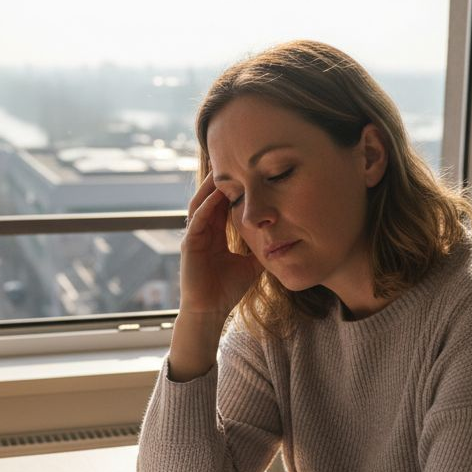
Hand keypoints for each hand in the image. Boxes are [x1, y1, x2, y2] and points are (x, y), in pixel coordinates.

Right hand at [177, 172, 263, 320]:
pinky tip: (216, 194)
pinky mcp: (189, 244)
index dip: (232, 188)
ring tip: (222, 170)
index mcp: (215, 234)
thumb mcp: (251, 265)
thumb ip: (261, 250)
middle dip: (219, 180)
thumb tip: (282, 241)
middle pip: (209, 198)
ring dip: (210, 187)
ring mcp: (194, 236)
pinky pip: (197, 220)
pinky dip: (206, 206)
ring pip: (200, 203)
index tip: (247, 172)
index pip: (222, 204)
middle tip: (233, 160)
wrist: (210, 311)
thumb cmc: (227, 290)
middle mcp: (202, 231)